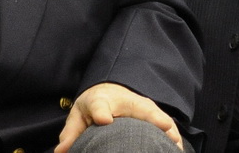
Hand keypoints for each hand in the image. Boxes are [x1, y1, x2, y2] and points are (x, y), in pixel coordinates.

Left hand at [55, 82, 181, 152]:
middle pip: (141, 107)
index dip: (101, 112)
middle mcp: (127, 101)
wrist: (111, 91)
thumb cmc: (94, 106)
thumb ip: (72, 133)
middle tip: (165, 127)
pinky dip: (173, 136)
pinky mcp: (155, 116)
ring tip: (176, 144)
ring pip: (159, 116)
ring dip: (170, 129)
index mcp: (101, 100)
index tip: (103, 120)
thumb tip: (61, 152)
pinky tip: (177, 148)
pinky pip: (167, 125)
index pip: (99, 105)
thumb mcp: (79, 115)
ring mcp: (144, 107)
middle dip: (153, 117)